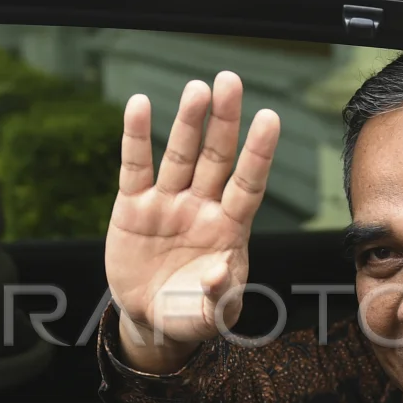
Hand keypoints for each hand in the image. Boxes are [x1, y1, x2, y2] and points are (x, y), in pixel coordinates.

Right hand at [105, 71, 280, 372]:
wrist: (151, 320)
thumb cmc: (192, 314)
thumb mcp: (212, 316)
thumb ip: (219, 298)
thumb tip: (219, 272)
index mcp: (229, 229)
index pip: (248, 184)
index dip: (258, 153)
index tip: (270, 118)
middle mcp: (201, 207)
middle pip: (216, 157)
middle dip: (224, 121)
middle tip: (229, 82)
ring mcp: (168, 203)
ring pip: (180, 155)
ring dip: (187, 122)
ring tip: (196, 89)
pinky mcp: (133, 207)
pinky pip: (135, 167)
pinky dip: (136, 137)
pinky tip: (139, 105)